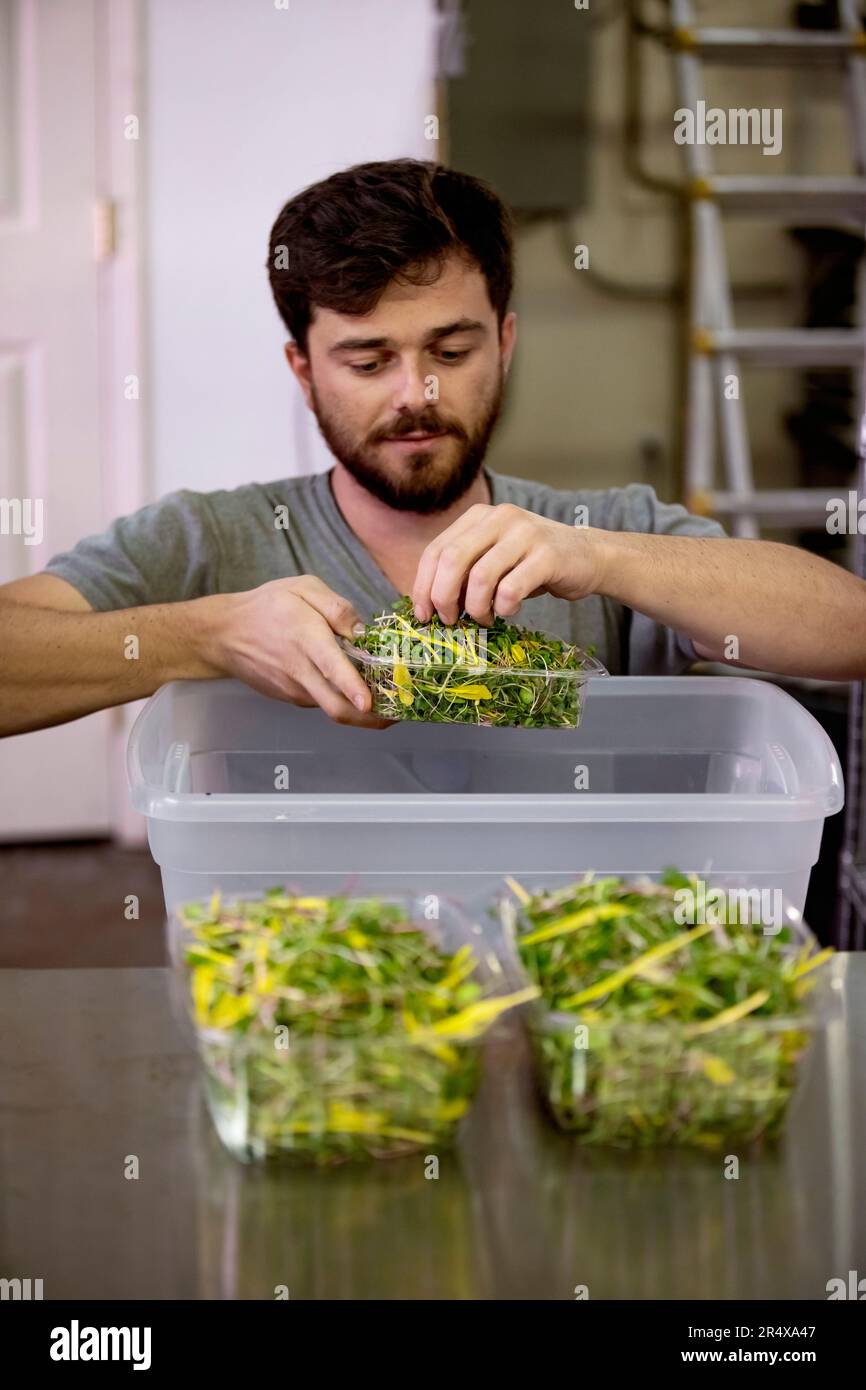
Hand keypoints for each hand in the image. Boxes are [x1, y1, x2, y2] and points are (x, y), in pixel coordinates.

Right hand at [203, 575, 393, 727]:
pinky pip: (322, 703)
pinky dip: (342, 701)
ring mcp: (295, 690)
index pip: (332, 669)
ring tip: (387, 699)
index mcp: (306, 640)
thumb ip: (336, 606)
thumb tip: (363, 632)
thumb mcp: (302, 588)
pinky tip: (354, 688)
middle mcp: (301, 672)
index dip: (353, 688)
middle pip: (337, 708)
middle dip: (372, 719)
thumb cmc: (266, 606)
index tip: (371, 703)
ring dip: (361, 711)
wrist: (224, 634)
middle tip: (400, 714)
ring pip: (333, 709)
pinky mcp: (291, 698)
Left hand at [412, 503, 603, 623]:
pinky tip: (509, 611)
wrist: (588, 557)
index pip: (436, 550)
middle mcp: (499, 518)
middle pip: (452, 560)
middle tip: (449, 621)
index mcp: (479, 517)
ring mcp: (525, 534)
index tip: (423, 615)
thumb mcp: (494, 558)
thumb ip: (464, 571)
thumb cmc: (533, 563)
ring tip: (484, 619)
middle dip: (443, 597)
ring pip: (480, 577)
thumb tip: (429, 604)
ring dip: (476, 608)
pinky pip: (511, 589)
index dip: (422, 586)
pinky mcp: (547, 556)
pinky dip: (504, 608)